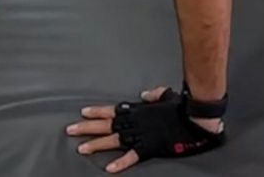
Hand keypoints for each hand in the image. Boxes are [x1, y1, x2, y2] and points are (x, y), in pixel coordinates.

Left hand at [66, 86, 224, 172]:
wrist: (193, 118)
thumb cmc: (180, 106)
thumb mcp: (166, 95)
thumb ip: (154, 94)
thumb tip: (145, 93)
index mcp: (138, 109)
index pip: (113, 110)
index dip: (97, 111)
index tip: (83, 111)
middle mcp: (135, 121)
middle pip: (107, 124)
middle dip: (87, 127)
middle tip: (70, 129)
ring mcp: (141, 134)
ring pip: (114, 139)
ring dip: (97, 144)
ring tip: (81, 148)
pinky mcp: (149, 147)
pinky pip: (133, 156)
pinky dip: (121, 162)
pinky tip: (109, 168)